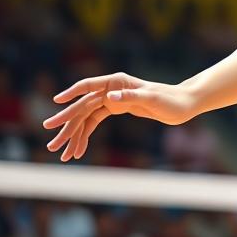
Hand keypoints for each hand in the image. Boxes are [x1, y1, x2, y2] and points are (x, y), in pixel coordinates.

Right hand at [43, 72, 196, 161]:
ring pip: (86, 117)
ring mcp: (113, 99)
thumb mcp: (153, 99)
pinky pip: (95, 122)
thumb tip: (109, 98)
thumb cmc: (171, 100)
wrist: (184, 104)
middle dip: (66, 126)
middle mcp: (112, 89)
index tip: (56, 102)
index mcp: (118, 82)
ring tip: (62, 154)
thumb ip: (131, 97)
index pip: (89, 86)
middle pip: (83, 107)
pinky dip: (85, 136)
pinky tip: (78, 150)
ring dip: (73, 135)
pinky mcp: (117, 109)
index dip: (72, 93)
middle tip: (52, 144)